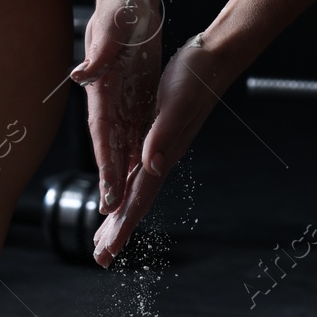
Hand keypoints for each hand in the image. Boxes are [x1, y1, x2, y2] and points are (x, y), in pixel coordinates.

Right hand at [70, 0, 161, 213]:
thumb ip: (99, 52)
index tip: (109, 198)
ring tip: (118, 219)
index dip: (106, 166)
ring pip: (121, 151)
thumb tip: (81, 75)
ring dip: (120, 183)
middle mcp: (108, 101)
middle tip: (109, 227)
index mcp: (102, 88)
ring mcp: (120, 102)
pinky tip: (136, 182)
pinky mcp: (133, 98)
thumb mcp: (113, 25)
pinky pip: (133, 137)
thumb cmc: (121, 5)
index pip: (104, 134)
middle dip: (110, 189)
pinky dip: (133, 162)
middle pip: (110, 152)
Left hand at [90, 33, 228, 266]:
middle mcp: (162, 156)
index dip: (122, 226)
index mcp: (163, 153)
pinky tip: (123, 192)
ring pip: (138, 189)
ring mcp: (162, 148)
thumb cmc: (195, 78)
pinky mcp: (161, 136)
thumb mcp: (173, 106)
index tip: (107, 252)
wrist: (214, 58)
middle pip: (138, 202)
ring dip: (121, 215)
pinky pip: (140, 172)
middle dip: (118, 230)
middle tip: (101, 258)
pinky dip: (128, 189)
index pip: (139, 198)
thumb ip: (163, 138)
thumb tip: (151, 167)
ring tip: (106, 236)